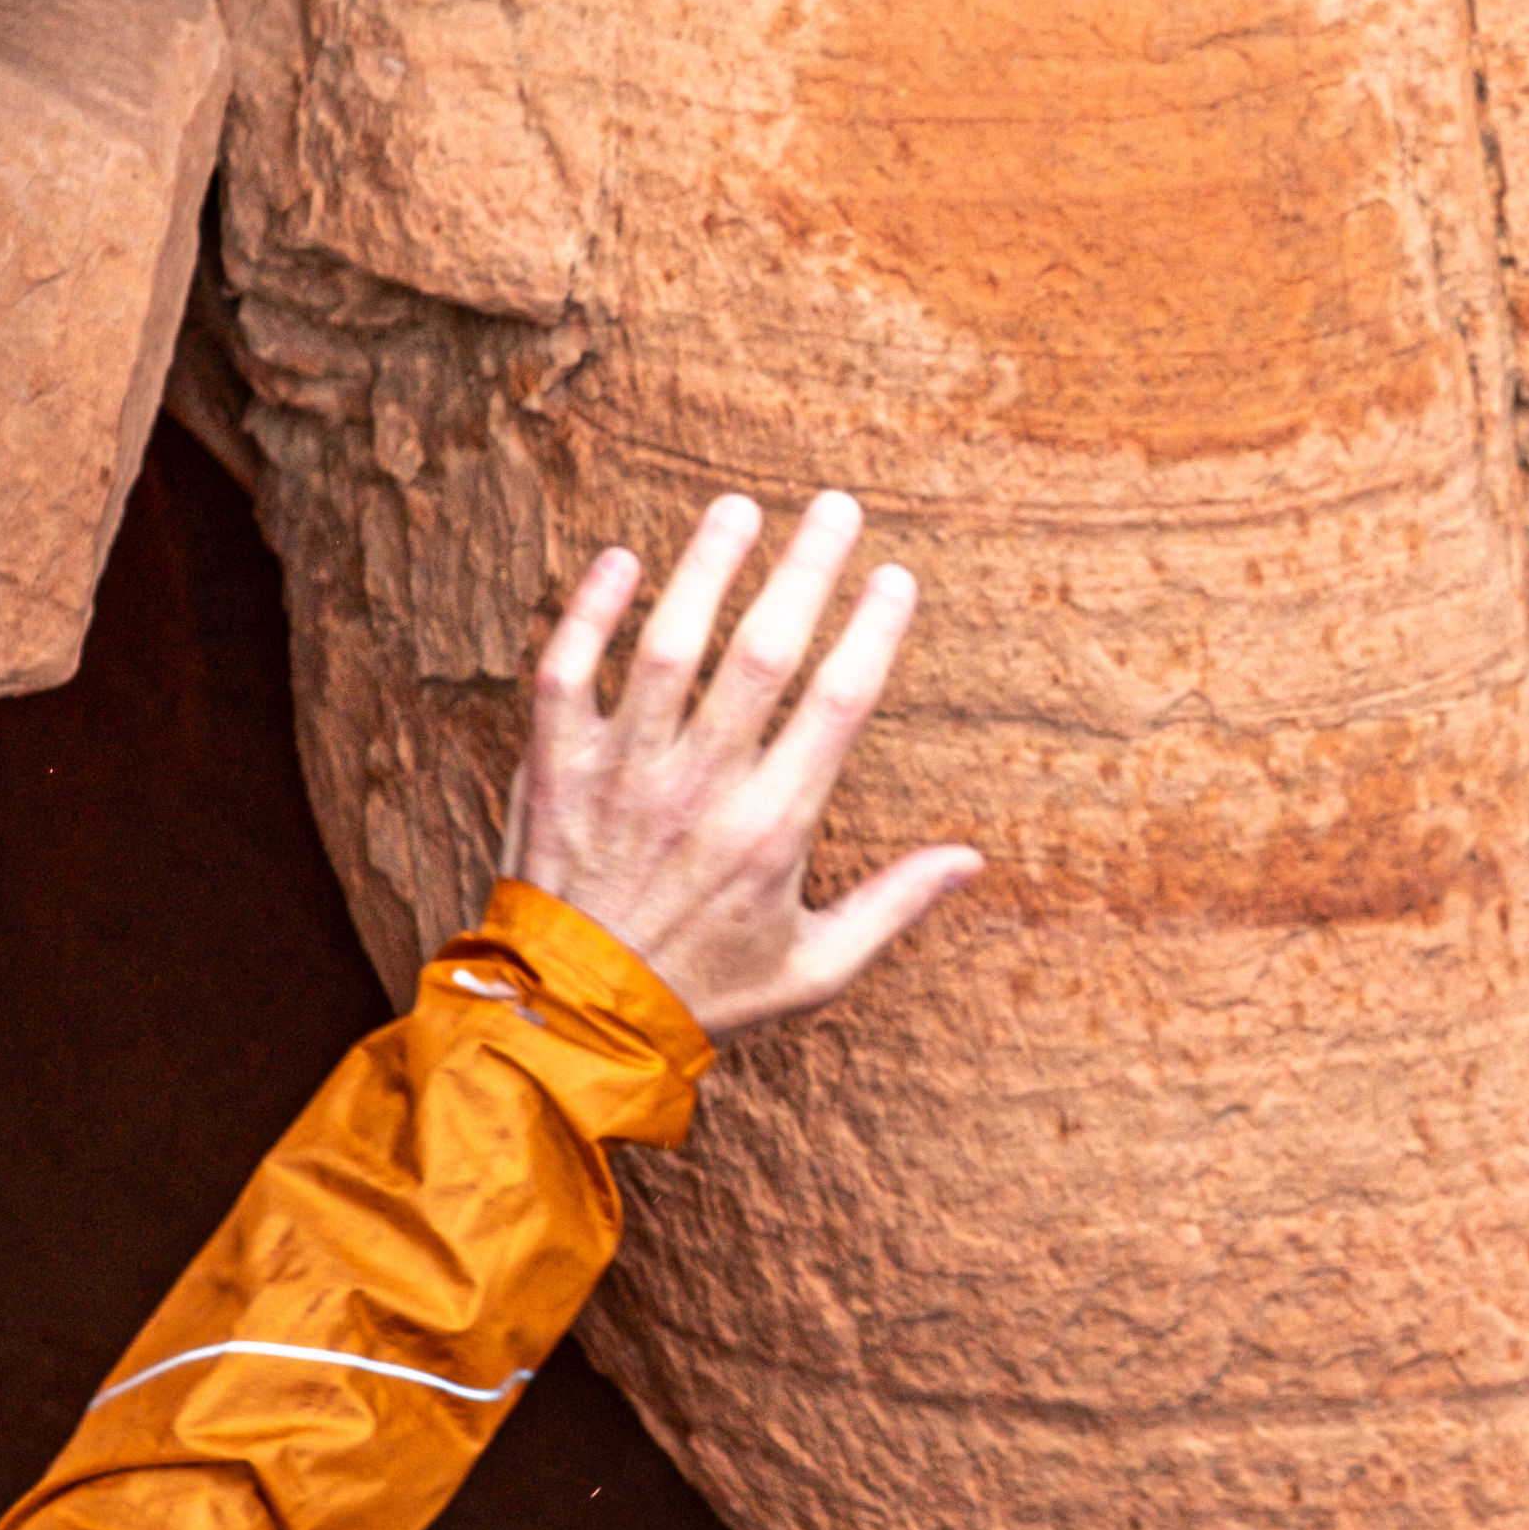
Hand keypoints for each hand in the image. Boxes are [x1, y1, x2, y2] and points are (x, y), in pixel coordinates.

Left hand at [503, 500, 980, 1036]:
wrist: (574, 1024)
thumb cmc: (705, 994)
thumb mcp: (815, 970)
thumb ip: (894, 907)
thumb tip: (972, 861)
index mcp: (774, 829)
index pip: (839, 704)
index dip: (874, 631)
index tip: (897, 577)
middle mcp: (701, 788)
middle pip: (764, 653)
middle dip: (806, 570)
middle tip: (836, 506)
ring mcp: (623, 771)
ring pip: (668, 644)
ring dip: (706, 567)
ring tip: (738, 507)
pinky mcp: (556, 766)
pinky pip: (568, 669)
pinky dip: (590, 610)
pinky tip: (622, 558)